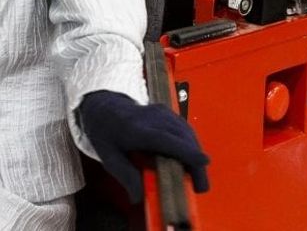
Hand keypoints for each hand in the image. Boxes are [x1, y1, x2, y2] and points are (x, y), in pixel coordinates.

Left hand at [78, 90, 209, 202]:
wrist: (103, 107)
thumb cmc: (105, 134)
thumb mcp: (108, 157)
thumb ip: (125, 176)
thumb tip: (139, 198)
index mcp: (135, 129)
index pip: (164, 139)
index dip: (185, 150)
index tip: (203, 161)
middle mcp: (151, 118)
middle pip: (182, 138)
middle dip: (195, 163)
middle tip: (200, 187)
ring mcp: (161, 112)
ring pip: (187, 134)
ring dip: (195, 155)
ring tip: (196, 178)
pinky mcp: (167, 112)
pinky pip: (185, 130)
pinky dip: (191, 146)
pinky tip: (189, 162)